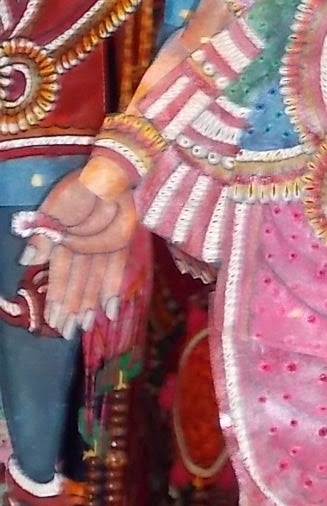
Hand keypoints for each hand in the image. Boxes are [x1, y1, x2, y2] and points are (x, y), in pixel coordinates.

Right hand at [16, 172, 137, 337]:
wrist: (110, 172)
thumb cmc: (78, 188)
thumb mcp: (55, 209)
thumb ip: (44, 238)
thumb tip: (25, 262)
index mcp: (62, 239)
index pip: (58, 274)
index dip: (55, 297)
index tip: (50, 320)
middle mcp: (82, 247)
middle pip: (76, 283)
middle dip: (69, 308)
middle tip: (64, 333)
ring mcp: (103, 246)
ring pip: (94, 282)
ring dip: (88, 304)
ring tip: (82, 327)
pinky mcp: (122, 242)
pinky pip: (116, 270)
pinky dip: (112, 289)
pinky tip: (110, 311)